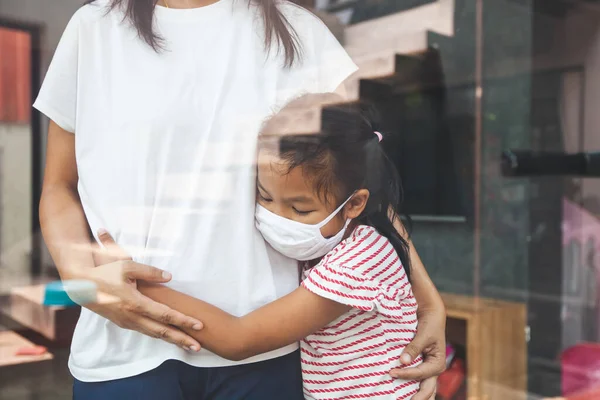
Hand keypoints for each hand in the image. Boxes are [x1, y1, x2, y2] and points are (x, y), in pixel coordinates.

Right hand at [84, 230, 203, 351]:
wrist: (81, 286)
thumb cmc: (105, 273)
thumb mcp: (127, 266)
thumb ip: (150, 272)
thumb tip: (169, 276)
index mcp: (135, 303)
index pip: (165, 314)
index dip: (183, 320)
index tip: (199, 325)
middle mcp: (132, 317)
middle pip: (162, 331)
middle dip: (182, 339)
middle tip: (199, 346)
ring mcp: (127, 322)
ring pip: (154, 334)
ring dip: (172, 340)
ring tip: (189, 345)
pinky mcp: (124, 323)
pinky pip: (146, 332)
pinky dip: (160, 336)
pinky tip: (169, 337)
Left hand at [390, 306, 445, 399]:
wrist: (432, 316)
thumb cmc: (429, 324)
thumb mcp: (423, 334)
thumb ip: (413, 348)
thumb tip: (403, 361)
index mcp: (438, 363)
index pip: (420, 373)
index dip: (405, 374)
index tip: (391, 373)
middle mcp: (434, 369)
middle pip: (427, 390)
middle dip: (416, 397)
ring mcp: (429, 370)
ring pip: (424, 389)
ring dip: (416, 395)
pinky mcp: (422, 366)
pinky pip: (418, 381)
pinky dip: (411, 387)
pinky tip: (402, 393)